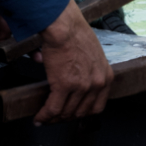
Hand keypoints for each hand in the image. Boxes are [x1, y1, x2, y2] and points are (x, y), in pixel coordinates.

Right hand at [35, 0, 113, 122]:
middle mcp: (96, 83)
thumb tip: (73, 82)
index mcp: (106, 77)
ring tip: (44, 119)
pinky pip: (53, 108)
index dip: (82, 114)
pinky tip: (39, 118)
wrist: (64, 27)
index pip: (97, 107)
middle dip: (65, 118)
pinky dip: (44, 116)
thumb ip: (88, 72)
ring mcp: (81, 86)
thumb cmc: (75, 34)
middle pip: (80, 112)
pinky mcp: (64, 85)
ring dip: (53, 119)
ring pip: (65, 113)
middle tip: (54, 118)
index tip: (72, 115)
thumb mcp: (93, 55)